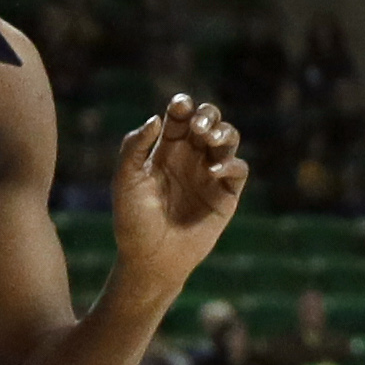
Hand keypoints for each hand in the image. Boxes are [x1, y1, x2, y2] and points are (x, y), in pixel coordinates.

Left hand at [110, 96, 247, 293]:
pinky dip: (230, 163)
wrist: (150, 259)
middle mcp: (191, 158)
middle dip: (207, 115)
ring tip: (209, 139)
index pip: (180, 118)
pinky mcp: (226, 195)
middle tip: (198, 126)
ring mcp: (210, 175)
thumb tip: (156, 118)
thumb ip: (134, 147)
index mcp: (166, 150)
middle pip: (209, 121)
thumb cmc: (133, 221)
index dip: (182, 106)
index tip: (179, 106)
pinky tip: (214, 169)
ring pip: (228, 139)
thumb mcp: (125, 180)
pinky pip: (238, 169)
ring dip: (223, 132)